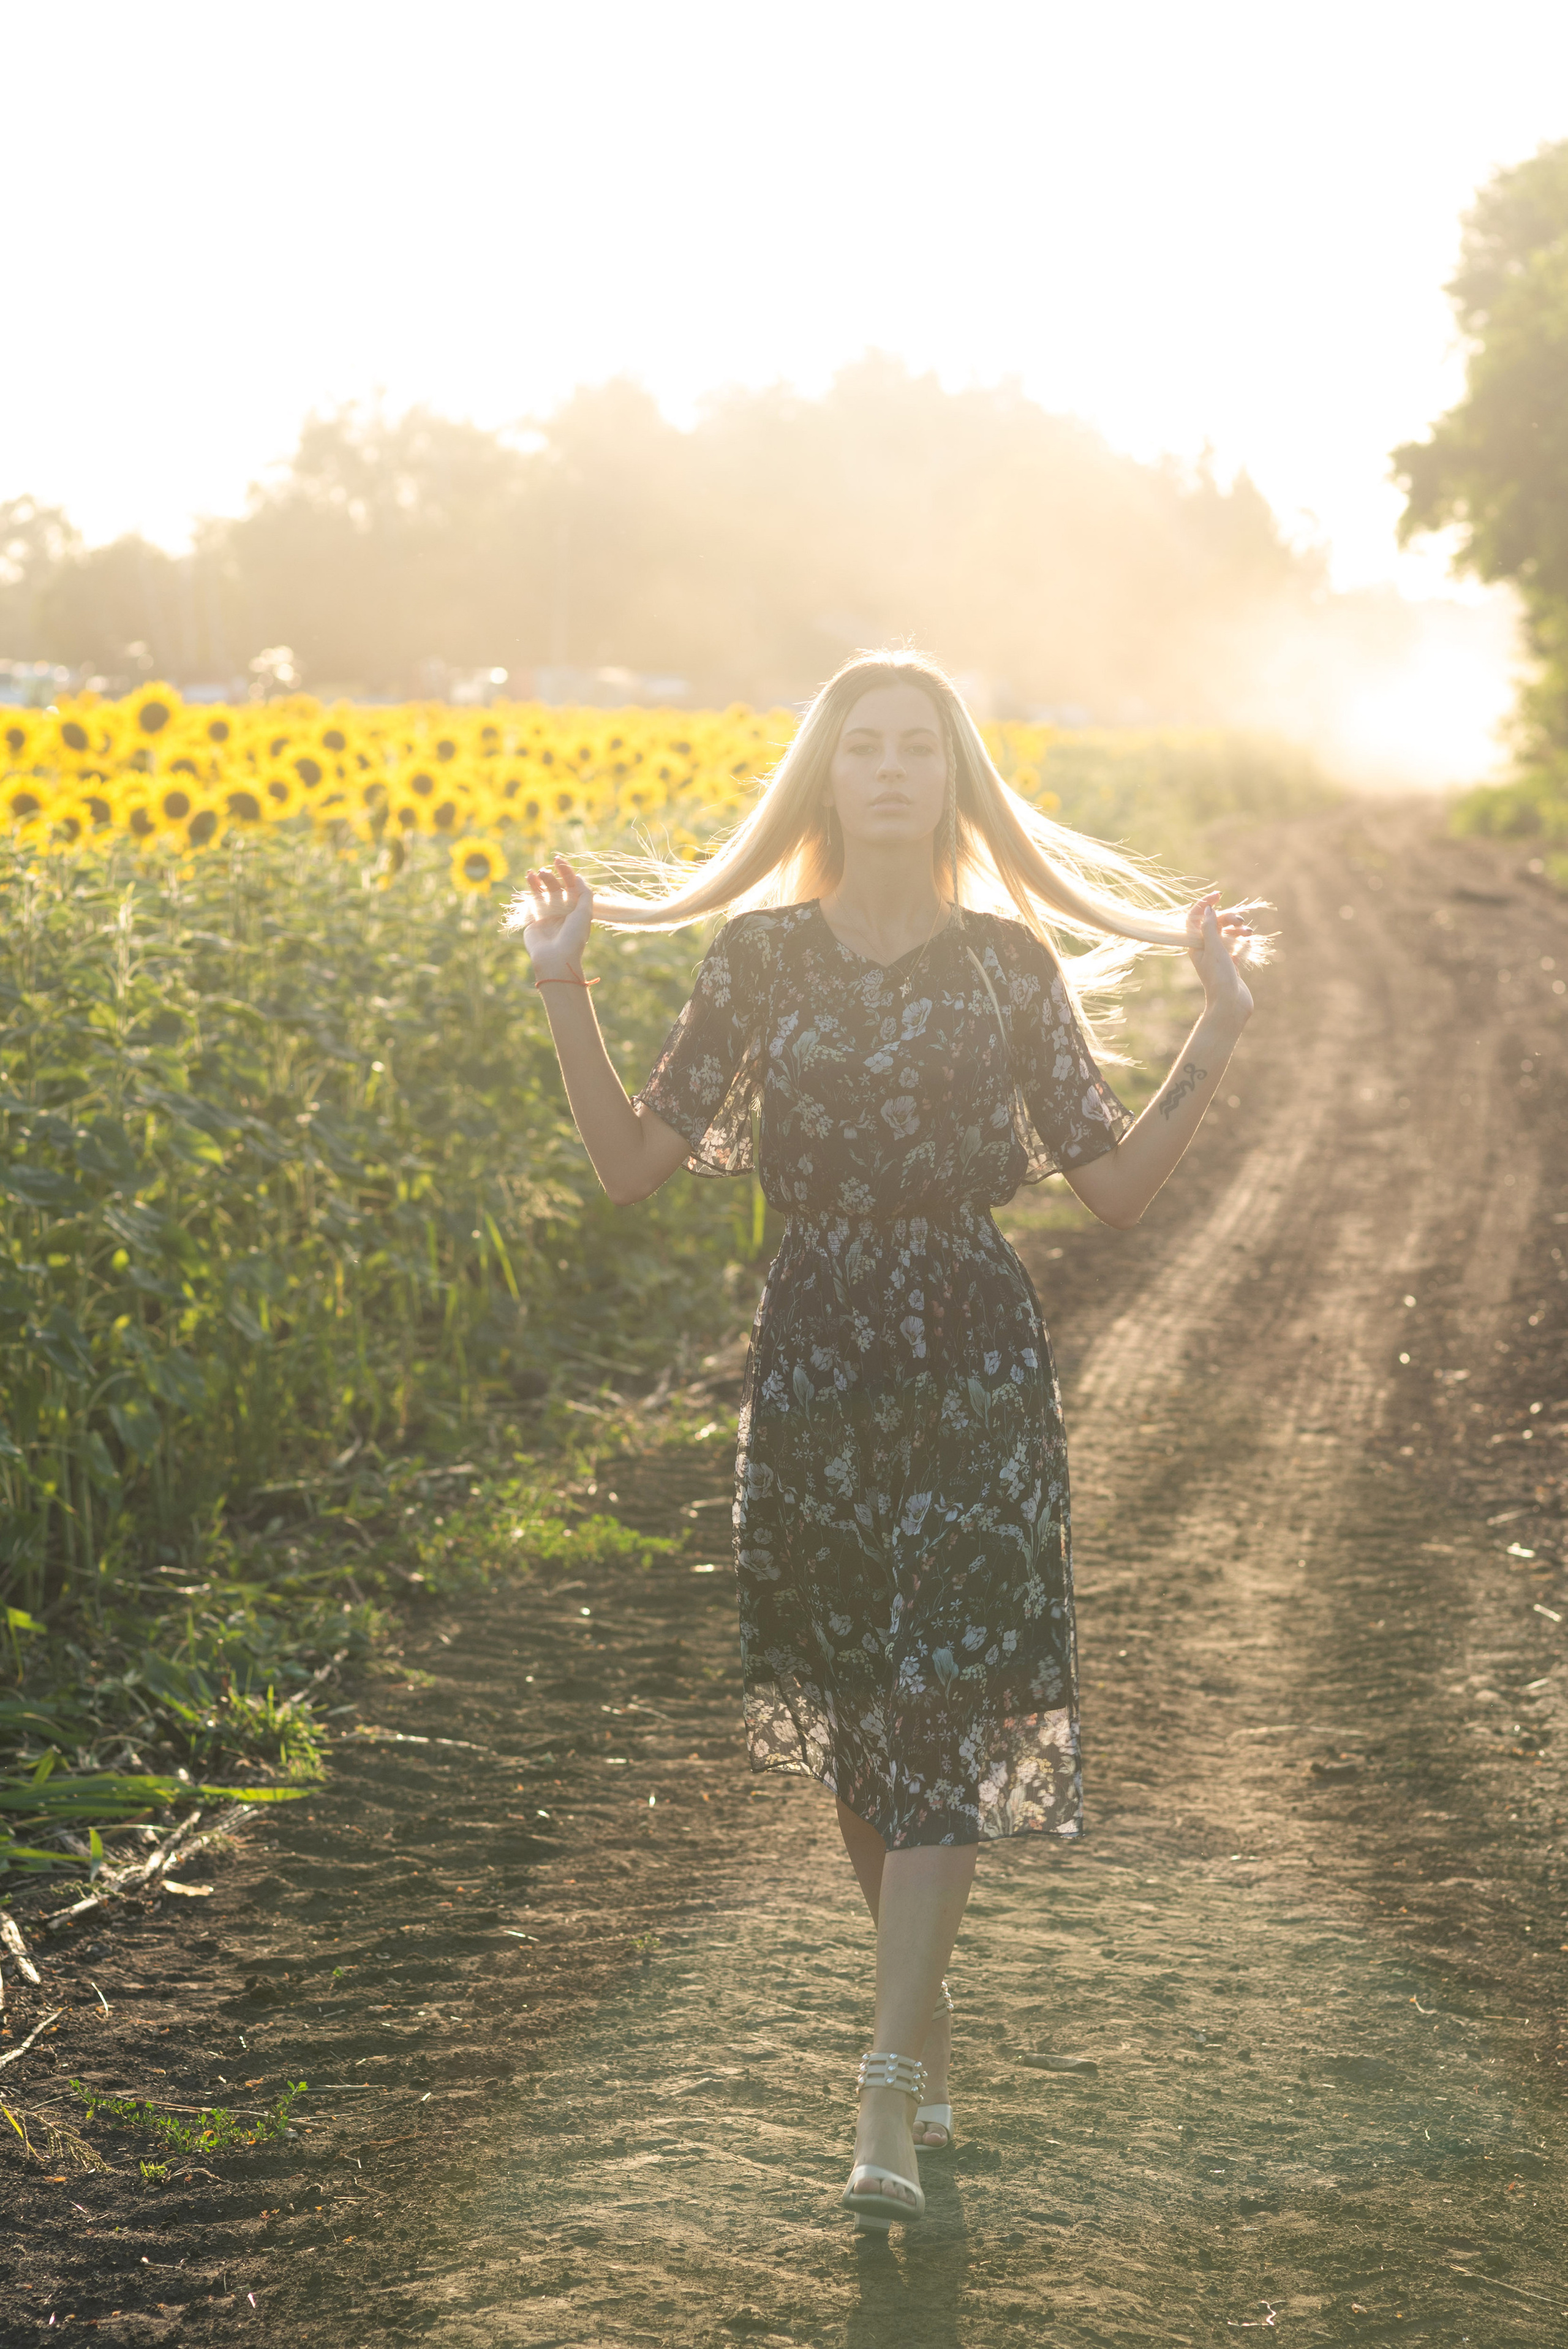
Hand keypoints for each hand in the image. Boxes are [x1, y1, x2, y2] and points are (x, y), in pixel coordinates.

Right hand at [519, 854, 594, 977]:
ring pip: (543, 891)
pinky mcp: (535, 919)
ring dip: (539, 880)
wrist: (556, 958)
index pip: (572, 885)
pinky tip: (529, 878)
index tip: (558, 860)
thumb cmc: (574, 936)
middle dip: (551, 877)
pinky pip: (533, 900)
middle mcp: (563, 910)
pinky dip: (531, 888)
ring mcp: (548, 914)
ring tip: (534, 872)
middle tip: (545, 872)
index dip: (566, 871)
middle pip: (557, 887)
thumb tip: (578, 877)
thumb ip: (583, 893)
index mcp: (576, 908)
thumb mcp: (585, 912)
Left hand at [1185, 891, 1253, 1025]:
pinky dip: (1242, 944)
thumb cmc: (1219, 977)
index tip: (1219, 895)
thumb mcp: (1213, 949)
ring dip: (1238, 930)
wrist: (1230, 1005)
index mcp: (1195, 945)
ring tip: (1248, 933)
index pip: (1195, 918)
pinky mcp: (1230, 966)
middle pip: (1215, 924)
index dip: (1205, 904)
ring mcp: (1218, 959)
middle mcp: (1205, 950)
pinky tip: (1248, 943)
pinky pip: (1236, 949)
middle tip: (1240, 921)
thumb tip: (1207, 909)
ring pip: (1227, 935)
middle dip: (1228, 918)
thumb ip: (1210, 928)